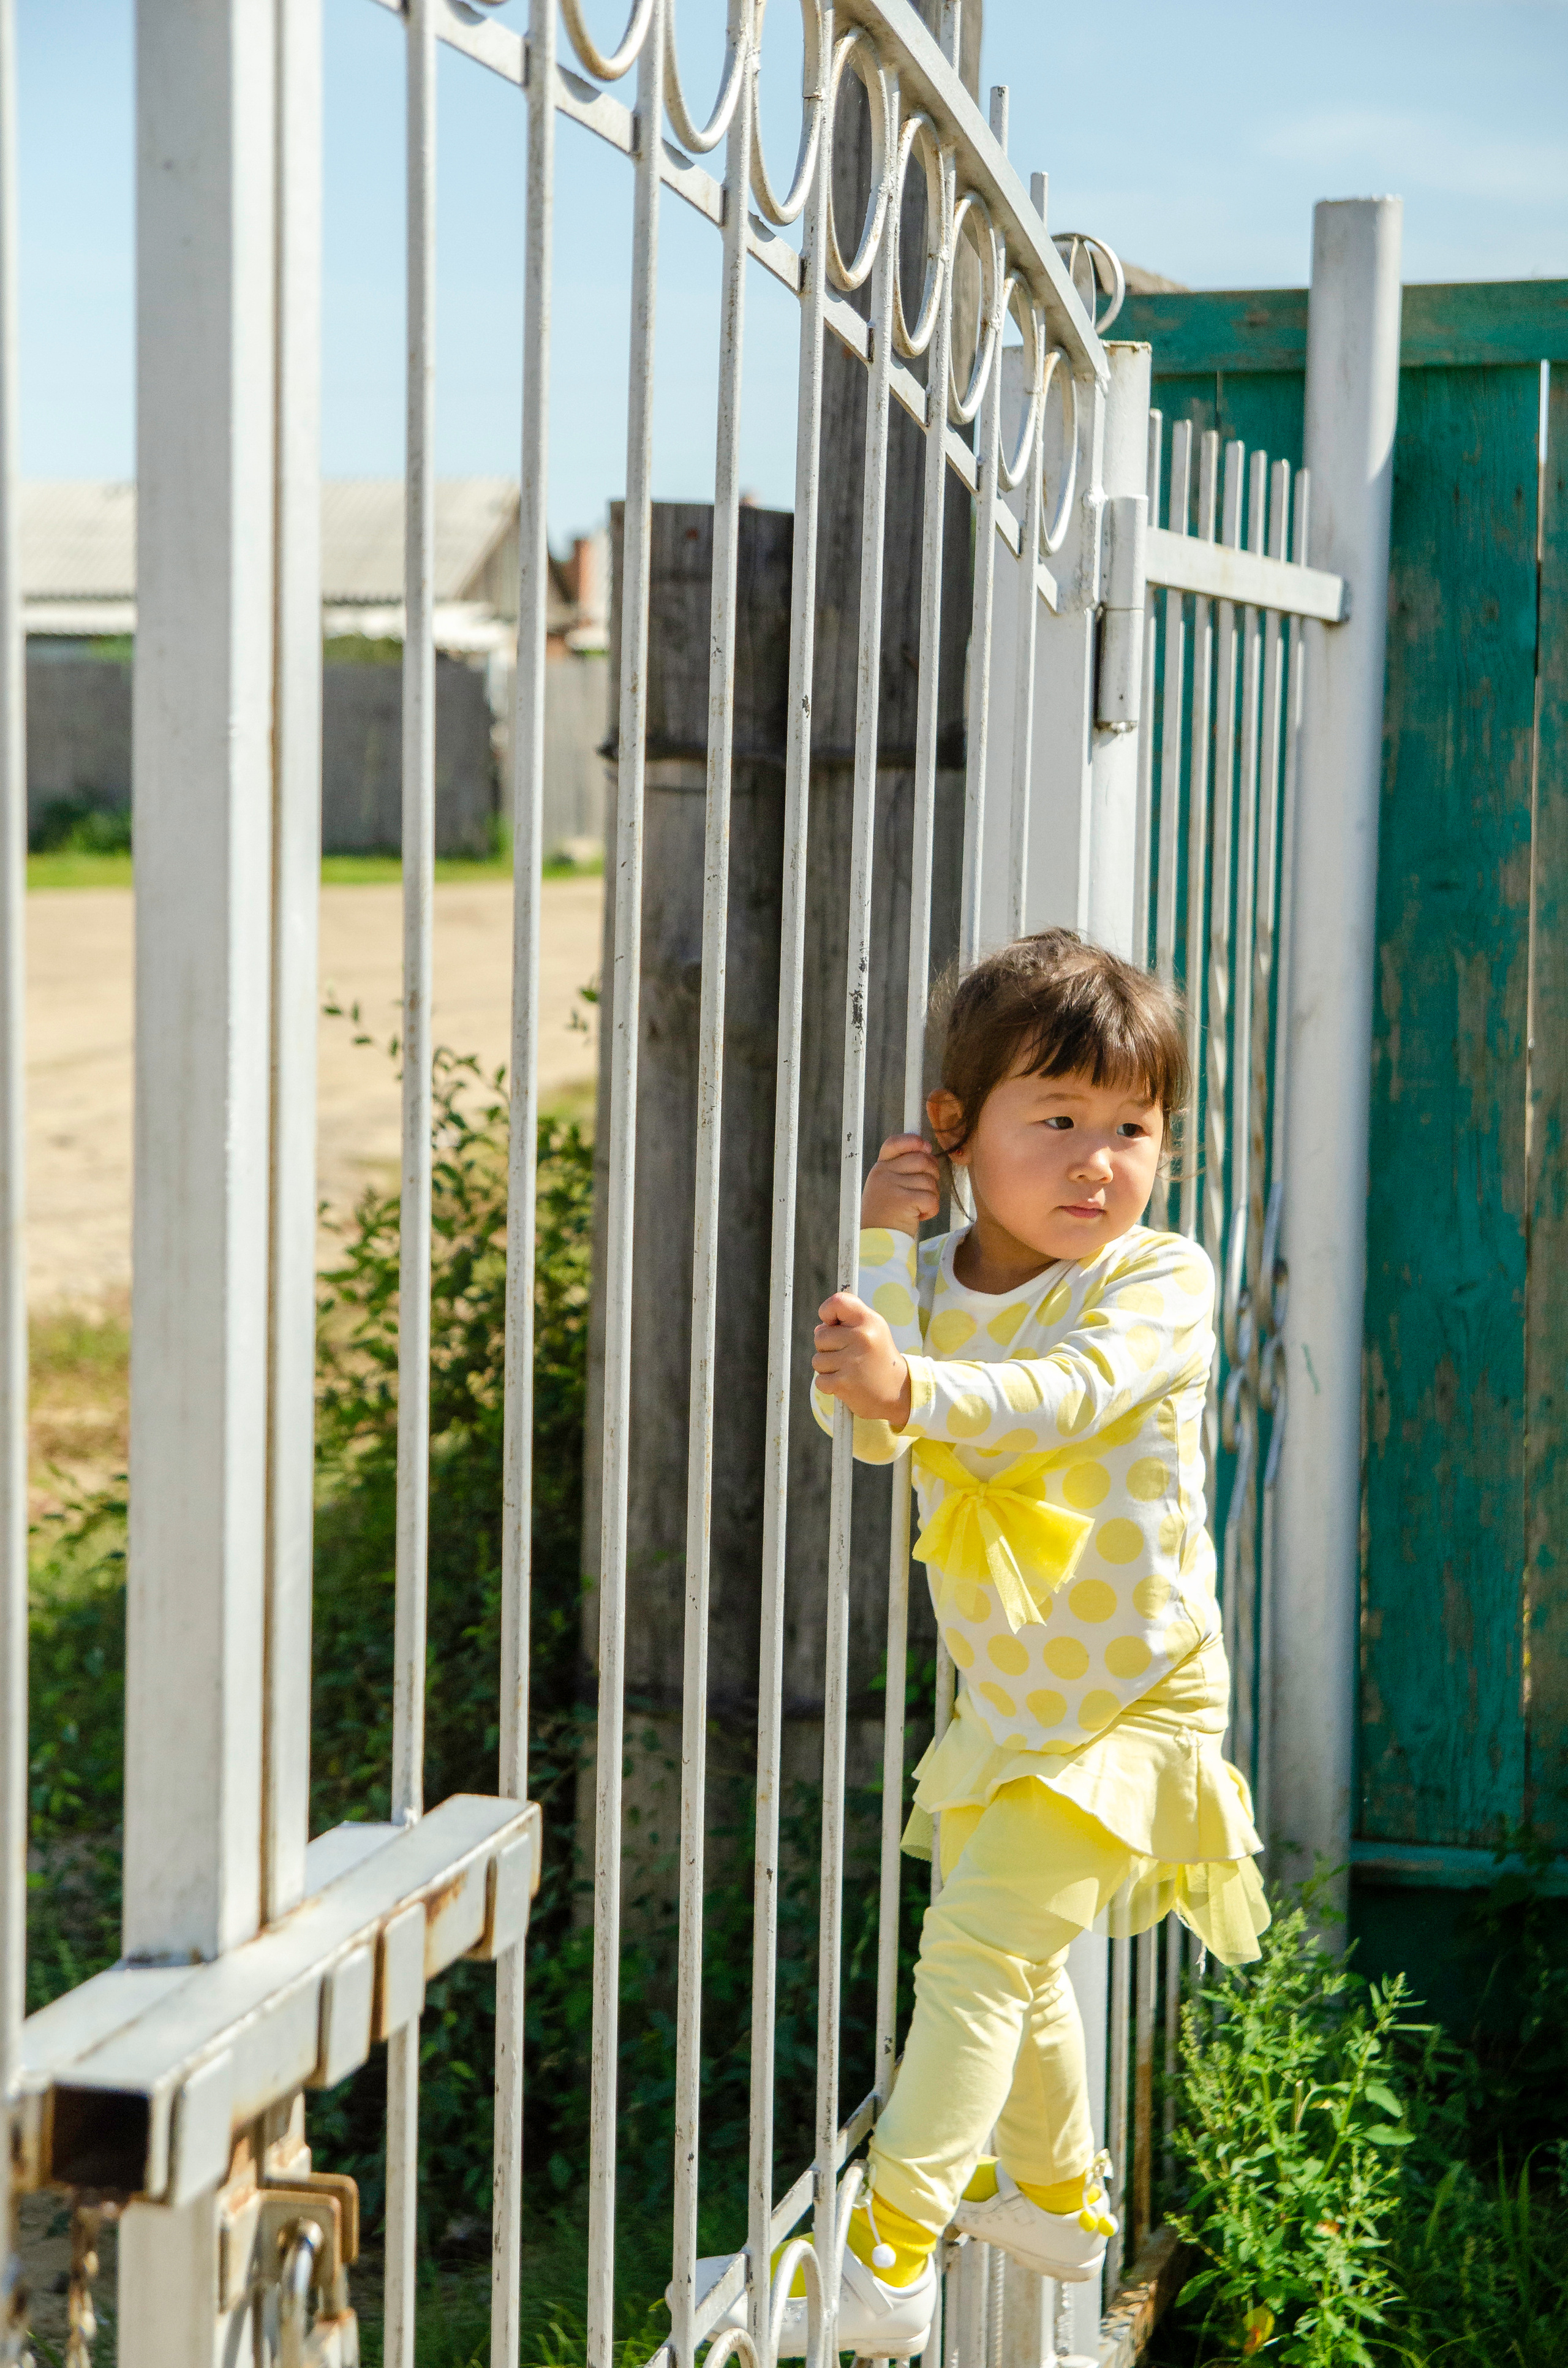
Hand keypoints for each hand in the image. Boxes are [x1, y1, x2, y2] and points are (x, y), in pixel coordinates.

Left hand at [812, 1292, 912, 1425]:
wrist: (898, 1392)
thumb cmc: (878, 1358)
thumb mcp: (872, 1331)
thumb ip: (846, 1323)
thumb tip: (818, 1329)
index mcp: (869, 1321)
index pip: (837, 1302)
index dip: (827, 1311)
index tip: (833, 1324)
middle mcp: (861, 1337)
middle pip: (820, 1335)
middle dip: (827, 1347)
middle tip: (849, 1356)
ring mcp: (852, 1361)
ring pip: (817, 1359)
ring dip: (828, 1368)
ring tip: (849, 1370)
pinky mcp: (844, 1383)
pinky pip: (820, 1380)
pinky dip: (829, 1385)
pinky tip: (846, 1383)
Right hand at [862, 1133, 941, 1234]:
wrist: (878, 1242)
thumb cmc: (887, 1215)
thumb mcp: (888, 1187)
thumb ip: (902, 1169)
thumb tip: (927, 1151)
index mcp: (880, 1168)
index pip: (894, 1143)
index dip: (913, 1141)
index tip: (926, 1147)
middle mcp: (883, 1173)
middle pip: (921, 1159)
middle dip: (933, 1174)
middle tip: (928, 1190)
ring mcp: (891, 1186)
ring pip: (929, 1181)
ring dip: (932, 1197)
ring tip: (919, 1208)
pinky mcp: (903, 1201)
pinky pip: (931, 1198)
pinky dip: (932, 1210)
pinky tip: (920, 1217)